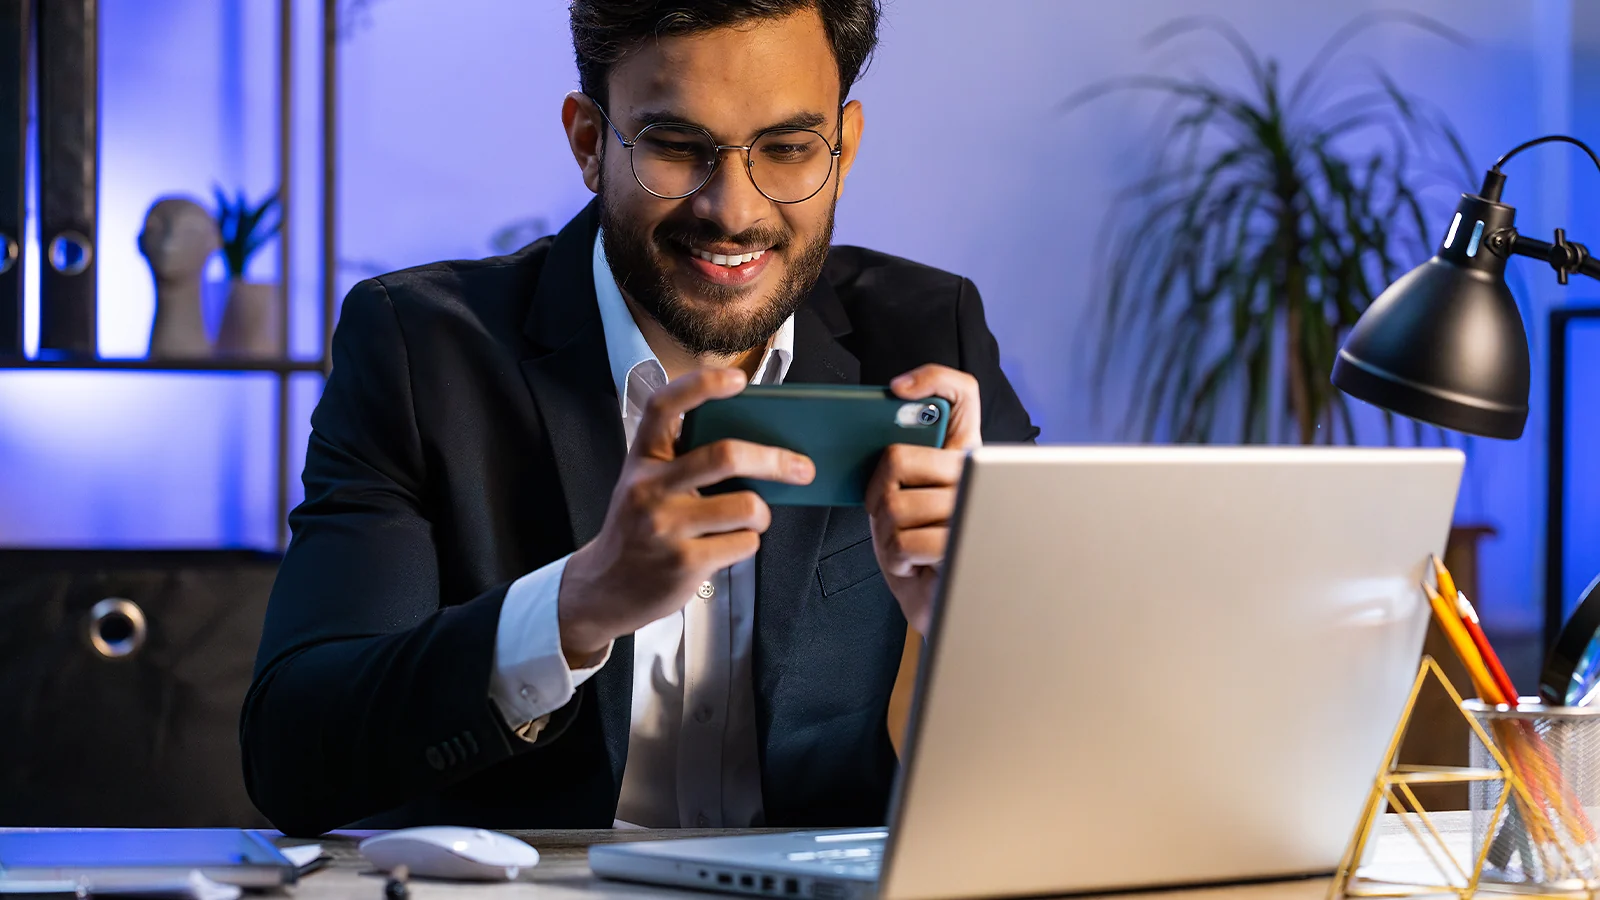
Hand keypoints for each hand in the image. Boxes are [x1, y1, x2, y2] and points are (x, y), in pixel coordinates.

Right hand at [557, 368, 815, 665]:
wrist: (604, 588)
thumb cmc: (638, 529)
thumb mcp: (646, 484)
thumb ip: (683, 461)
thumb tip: (755, 445)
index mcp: (642, 459)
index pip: (664, 406)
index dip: (702, 384)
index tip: (738, 379)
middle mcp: (649, 487)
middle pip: (725, 456)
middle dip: (774, 460)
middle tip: (801, 468)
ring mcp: (665, 526)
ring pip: (747, 506)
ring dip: (761, 514)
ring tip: (752, 519)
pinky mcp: (683, 562)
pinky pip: (744, 544)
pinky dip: (747, 543)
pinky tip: (727, 546)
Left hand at [866, 365, 981, 632]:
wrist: (940, 601)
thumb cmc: (919, 549)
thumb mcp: (904, 499)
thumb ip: (899, 468)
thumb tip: (875, 448)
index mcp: (962, 453)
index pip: (962, 393)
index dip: (931, 379)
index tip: (897, 390)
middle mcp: (973, 473)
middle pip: (897, 456)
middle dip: (875, 493)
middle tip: (886, 514)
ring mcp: (973, 505)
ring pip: (894, 505)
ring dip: (886, 536)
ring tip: (905, 546)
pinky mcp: (966, 542)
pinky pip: (904, 541)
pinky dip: (897, 559)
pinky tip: (915, 564)